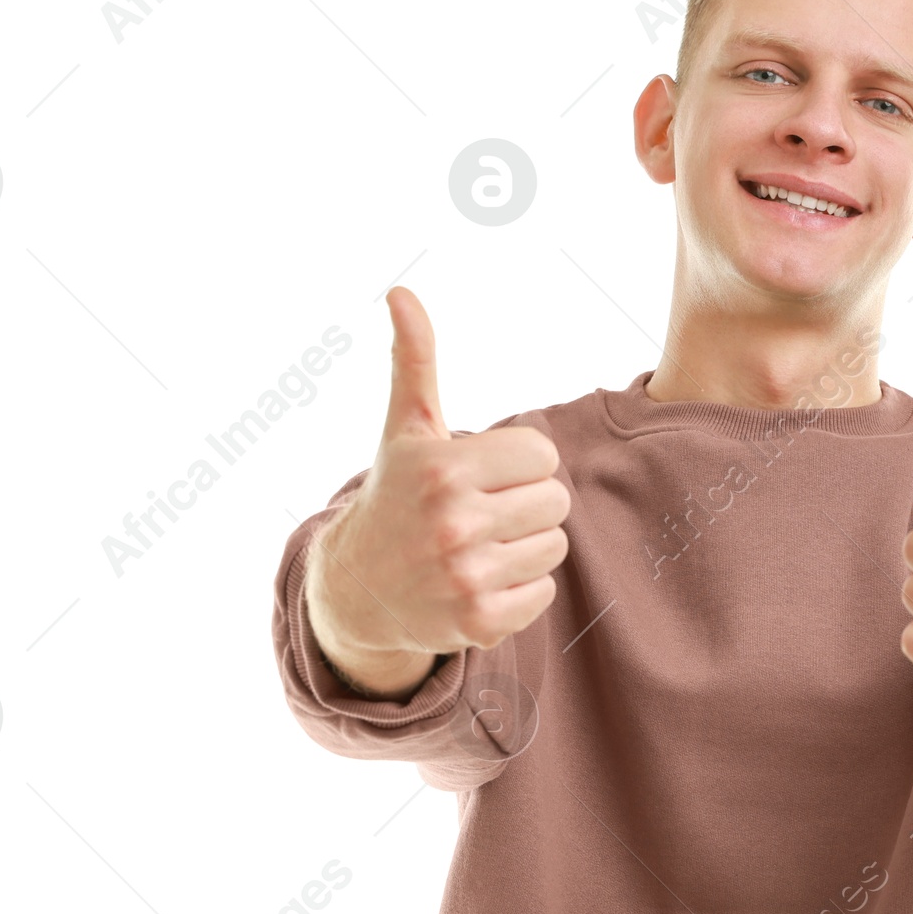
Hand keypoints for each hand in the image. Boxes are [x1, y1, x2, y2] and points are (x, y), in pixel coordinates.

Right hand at [304, 287, 570, 694]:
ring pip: (554, 546)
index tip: (483, 474)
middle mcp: (453, 523)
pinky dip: (521, 589)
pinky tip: (481, 581)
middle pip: (556, 501)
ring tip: (482, 545)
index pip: (542, 454)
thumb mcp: (406, 428)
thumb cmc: (397, 496)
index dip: (519, 463)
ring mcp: (466, 577)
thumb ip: (414, 360)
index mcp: (444, 469)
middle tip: (484, 512)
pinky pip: (544, 593)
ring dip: (526, 546)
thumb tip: (401, 291)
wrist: (356, 590)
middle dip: (527, 503)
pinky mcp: (478, 622)